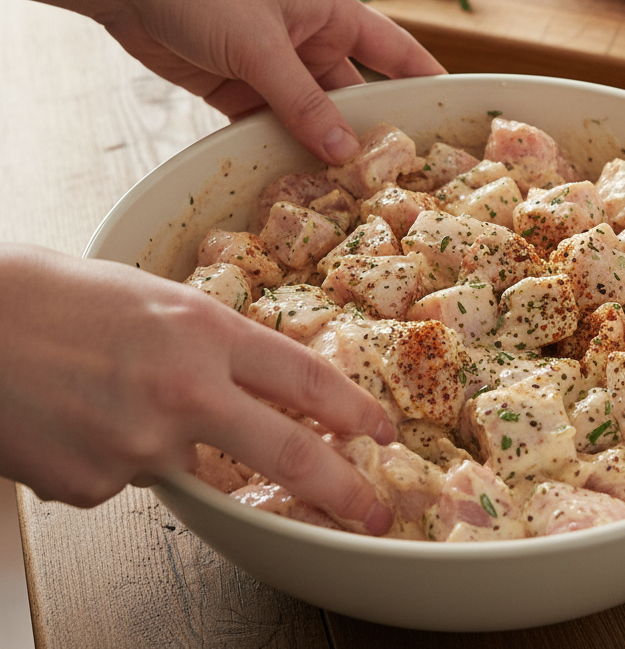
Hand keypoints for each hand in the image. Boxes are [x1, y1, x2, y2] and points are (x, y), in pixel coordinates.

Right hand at [0, 245, 395, 532]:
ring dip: (165, 440)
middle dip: (342, 491)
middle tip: (374, 515)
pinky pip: (126, 479)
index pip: (305, 379)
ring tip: (107, 393)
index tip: (383, 432)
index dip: (355, 409)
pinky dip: (112, 453)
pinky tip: (75, 416)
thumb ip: (211, 347)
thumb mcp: (157, 301)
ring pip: (189, 465)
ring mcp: (139, 446)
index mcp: (205, 331)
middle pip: (287, 454)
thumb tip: (247, 390)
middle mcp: (184, 391)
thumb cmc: (55, 297)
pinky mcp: (94, 486)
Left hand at [98, 0, 445, 162]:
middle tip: (395, 181)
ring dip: (322, 149)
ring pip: (314, 118)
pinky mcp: (243, 90)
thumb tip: (345, 153)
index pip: (398, 53)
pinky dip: (281, 150)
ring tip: (347, 193)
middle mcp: (313, 41)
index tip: (452, 118)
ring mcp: (278, 68)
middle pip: (356, 96)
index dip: (427, 83)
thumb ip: (304, 103)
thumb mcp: (262, 48)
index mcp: (334, 14)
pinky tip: (295, 181)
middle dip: (369, 134)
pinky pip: (274, 126)